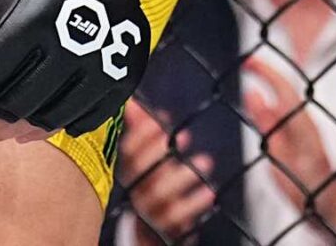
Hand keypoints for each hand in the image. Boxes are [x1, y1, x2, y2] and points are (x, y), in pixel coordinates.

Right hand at [121, 99, 216, 242]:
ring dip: (182, 176)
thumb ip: (139, 131)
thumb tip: (131, 102)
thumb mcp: (145, 160)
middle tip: (179, 137)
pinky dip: (194, 204)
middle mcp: (135, 191)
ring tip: (204, 162)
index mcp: (129, 172)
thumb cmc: (152, 189)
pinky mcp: (165, 230)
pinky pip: (178, 219)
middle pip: (138, 172)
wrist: (153, 233)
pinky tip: (209, 192)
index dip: (141, 134)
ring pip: (159, 194)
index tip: (161, 119)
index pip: (126, 152)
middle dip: (157, 151)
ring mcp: (149, 212)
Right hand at [242, 55, 335, 236]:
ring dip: (270, 84)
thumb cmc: (308, 192)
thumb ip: (267, 126)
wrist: (335, 212)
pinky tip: (262, 102)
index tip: (247, 61)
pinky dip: (273, 100)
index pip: (285, 89)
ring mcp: (310, 129)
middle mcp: (310, 124)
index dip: (266, 71)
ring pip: (289, 99)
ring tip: (250, 74)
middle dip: (267, 72)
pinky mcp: (307, 137)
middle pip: (288, 89)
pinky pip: (289, 110)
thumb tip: (253, 92)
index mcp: (304, 128)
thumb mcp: (279, 162)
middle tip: (246, 63)